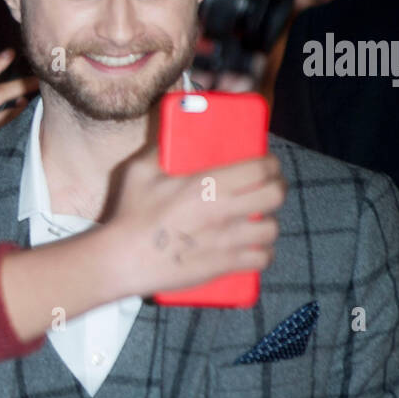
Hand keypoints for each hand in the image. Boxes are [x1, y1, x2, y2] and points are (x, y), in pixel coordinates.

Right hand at [101, 149, 284, 296]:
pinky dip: (262, 253)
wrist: (122, 260)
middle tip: (268, 187)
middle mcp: (224, 211)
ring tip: (257, 219)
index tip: (266, 163)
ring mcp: (227, 241)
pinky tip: (253, 247)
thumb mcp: (139, 172)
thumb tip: (172, 131)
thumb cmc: (130, 216)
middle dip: (276, 188)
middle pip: (275, 195)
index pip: (260, 169)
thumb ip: (159, 149)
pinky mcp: (224, 266)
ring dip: (268, 222)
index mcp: (207, 185)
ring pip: (271, 229)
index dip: (270, 163)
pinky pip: (261, 259)